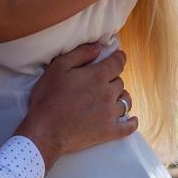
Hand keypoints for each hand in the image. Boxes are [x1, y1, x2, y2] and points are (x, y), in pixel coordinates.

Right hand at [15, 43, 137, 169]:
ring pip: (126, 102)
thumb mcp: (58, 67)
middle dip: (113, 80)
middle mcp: (108, 94)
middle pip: (120, 82)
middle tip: (102, 83)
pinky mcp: (108, 131)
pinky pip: (127, 127)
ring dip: (121, 98)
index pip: (118, 63)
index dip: (119, 58)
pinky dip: (131, 123)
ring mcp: (110, 114)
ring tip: (115, 99)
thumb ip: (80, 54)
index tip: (119, 57)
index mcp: (97, 76)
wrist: (45, 130)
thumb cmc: (48, 98)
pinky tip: (132, 120)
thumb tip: (98, 46)